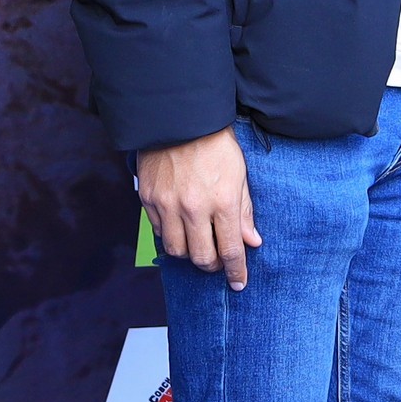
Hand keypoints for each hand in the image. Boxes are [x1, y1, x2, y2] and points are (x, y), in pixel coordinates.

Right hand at [136, 128, 259, 286]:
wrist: (181, 118)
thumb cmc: (216, 144)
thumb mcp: (240, 175)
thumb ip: (244, 211)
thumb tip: (251, 241)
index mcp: (222, 202)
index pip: (230, 250)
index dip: (236, 271)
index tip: (238, 282)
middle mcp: (193, 208)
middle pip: (201, 258)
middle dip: (212, 266)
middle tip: (218, 261)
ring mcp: (168, 205)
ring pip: (177, 250)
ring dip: (189, 254)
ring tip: (198, 244)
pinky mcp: (148, 199)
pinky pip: (160, 231)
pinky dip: (172, 236)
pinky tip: (181, 228)